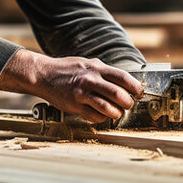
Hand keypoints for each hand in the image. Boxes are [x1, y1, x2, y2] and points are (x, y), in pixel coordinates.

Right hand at [0, 49, 142, 122]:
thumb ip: (104, 71)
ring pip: (108, 108)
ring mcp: (82, 94)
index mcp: (96, 68)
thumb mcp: (88, 63)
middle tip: (128, 104)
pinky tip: (102, 115)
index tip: (139, 93)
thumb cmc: (67, 69)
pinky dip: (103, 118)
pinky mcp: (75, 106)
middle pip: (118, 94)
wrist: (43, 75)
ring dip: (117, 113)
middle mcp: (90, 80)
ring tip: (117, 112)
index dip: (135, 87)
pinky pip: (95, 116)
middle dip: (128, 102)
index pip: (123, 78)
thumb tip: (123, 81)